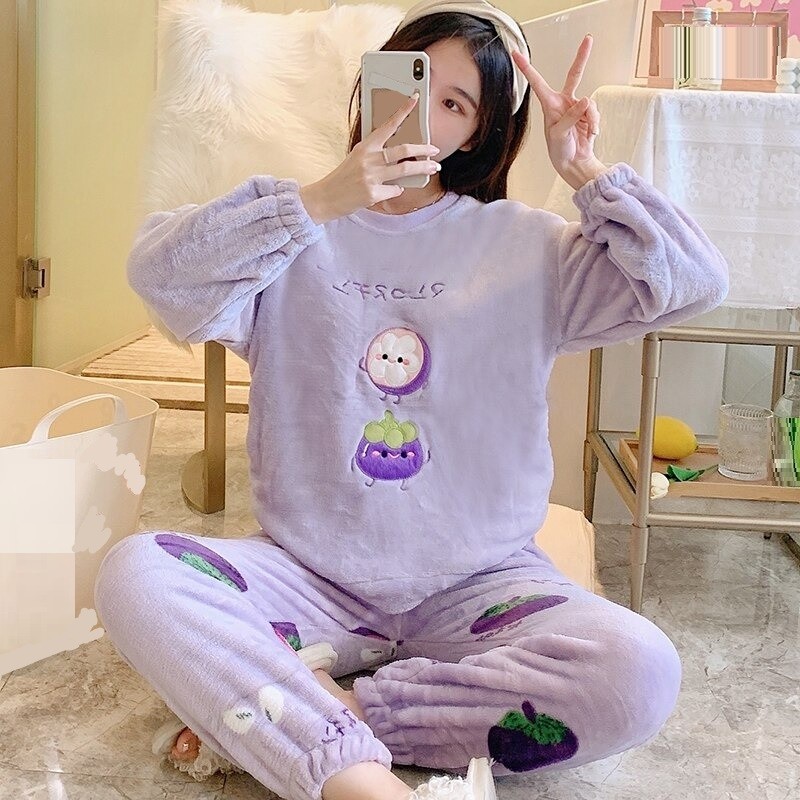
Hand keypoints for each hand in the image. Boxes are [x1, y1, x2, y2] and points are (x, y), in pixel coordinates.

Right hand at [299, 94, 440, 223]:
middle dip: (424, 149)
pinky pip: (395, 190)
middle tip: (435, 150)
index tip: (415, 99)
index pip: (388, 125)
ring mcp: (372, 177)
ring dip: (423, 168)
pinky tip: (390, 189)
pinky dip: (396, 189)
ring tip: (433, 167)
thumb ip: (375, 154)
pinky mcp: (373, 194)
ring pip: (405, 170)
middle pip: (403, 150)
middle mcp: (369, 159)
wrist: (326, 197)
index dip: (403, 111)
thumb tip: (400, 154)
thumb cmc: (343, 177)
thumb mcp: (356, 158)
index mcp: (365, 146)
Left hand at [512, 37, 605, 190]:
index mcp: (549, 105)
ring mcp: (577, 106)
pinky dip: (595, 123)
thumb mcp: (559, 134)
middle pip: (574, 74)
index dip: (526, 68)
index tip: (516, 54)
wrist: (574, 161)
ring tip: (588, 132)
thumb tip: (584, 100)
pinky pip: (595, 112)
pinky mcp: (588, 113)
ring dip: (591, 118)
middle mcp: (563, 102)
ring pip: (589, 102)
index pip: (537, 83)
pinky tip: (591, 133)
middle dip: (582, 57)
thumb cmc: (559, 150)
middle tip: (588, 38)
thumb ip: (570, 117)